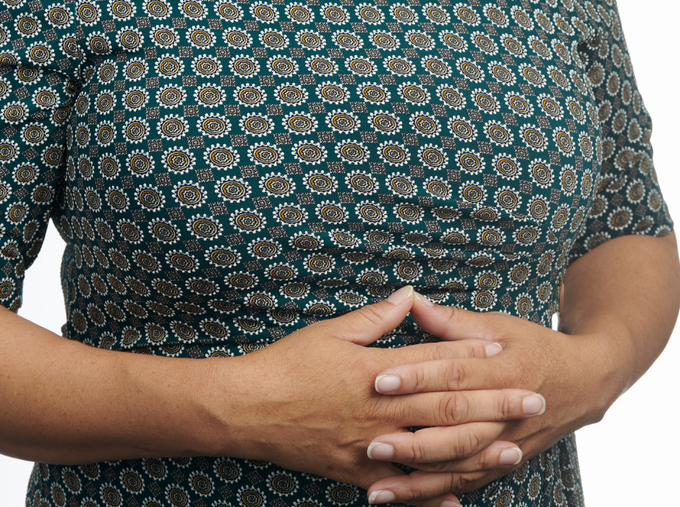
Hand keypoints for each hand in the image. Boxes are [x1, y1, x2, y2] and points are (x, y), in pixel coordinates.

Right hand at [222, 286, 544, 494]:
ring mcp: (370, 450)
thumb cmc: (289, 364)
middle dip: (495, 406)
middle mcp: (380, 415)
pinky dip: (432, 496)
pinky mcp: (357, 475)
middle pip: (447, 410)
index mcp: (376, 374)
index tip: (505, 353)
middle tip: (534, 403)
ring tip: (515, 450)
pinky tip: (459, 500)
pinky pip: (402, 490)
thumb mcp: (332, 331)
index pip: (434, 364)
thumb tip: (409, 297)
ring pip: (434, 455)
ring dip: (478, 453)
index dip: (471, 358)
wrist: (248, 410)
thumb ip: (376, 319)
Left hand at [364, 292, 619, 505]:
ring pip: (458, 466)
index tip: (380, 380)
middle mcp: (505, 414)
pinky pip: (467, 482)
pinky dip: (436, 495)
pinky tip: (405, 499)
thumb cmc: (536, 346)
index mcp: (503, 371)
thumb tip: (412, 302)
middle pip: (454, 430)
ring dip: (418, 479)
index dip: (417, 378)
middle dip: (410, 440)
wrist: (584, 383)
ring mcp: (506, 445)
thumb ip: (453, 321)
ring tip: (378, 485)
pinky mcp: (503, 463)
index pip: (454, 376)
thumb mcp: (499, 325)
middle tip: (370, 442)